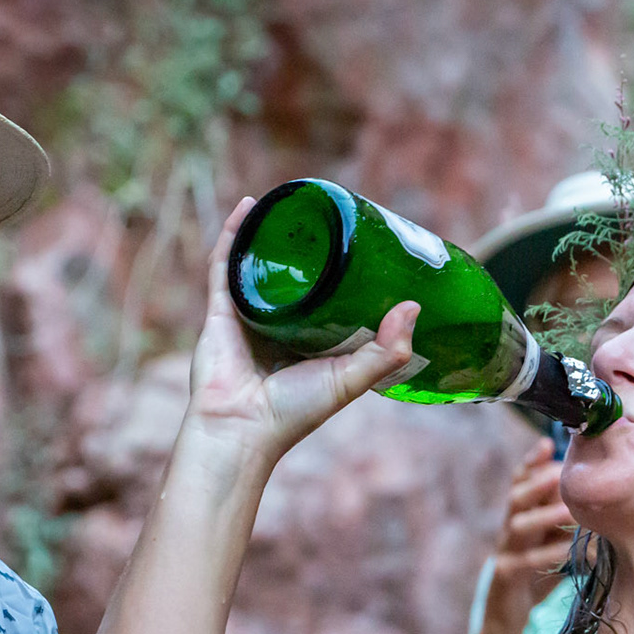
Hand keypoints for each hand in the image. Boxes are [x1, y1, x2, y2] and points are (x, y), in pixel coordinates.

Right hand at [184, 196, 418, 464]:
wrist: (239, 430)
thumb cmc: (293, 413)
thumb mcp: (349, 380)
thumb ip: (385, 352)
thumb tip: (414, 307)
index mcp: (307, 343)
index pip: (328, 300)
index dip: (343, 274)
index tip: (365, 247)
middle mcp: (276, 327)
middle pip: (293, 279)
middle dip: (308, 249)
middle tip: (332, 218)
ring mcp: (245, 317)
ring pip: (258, 266)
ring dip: (271, 235)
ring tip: (292, 203)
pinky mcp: (219, 311)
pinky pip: (225, 265)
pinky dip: (234, 234)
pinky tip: (250, 206)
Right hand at [476, 436, 574, 633]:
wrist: (509, 619)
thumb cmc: (538, 576)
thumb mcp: (554, 544)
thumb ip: (569, 524)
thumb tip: (608, 505)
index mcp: (520, 517)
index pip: (520, 482)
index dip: (531, 462)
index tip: (548, 442)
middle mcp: (509, 530)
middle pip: (517, 496)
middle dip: (539, 481)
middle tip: (564, 475)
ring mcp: (504, 552)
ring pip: (517, 525)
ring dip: (545, 515)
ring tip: (570, 509)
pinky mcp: (505, 577)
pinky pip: (523, 561)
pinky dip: (546, 554)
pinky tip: (567, 550)